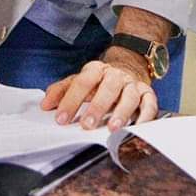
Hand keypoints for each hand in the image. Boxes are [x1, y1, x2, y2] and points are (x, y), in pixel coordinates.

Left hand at [41, 51, 157, 130]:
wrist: (129, 67)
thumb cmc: (100, 81)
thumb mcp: (79, 81)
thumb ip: (61, 91)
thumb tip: (45, 105)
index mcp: (96, 70)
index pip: (82, 82)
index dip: (71, 100)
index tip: (61, 118)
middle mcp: (115, 75)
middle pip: (107, 87)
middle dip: (97, 107)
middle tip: (87, 125)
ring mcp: (132, 84)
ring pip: (129, 96)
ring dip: (121, 113)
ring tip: (112, 128)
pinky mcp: (147, 94)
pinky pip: (150, 104)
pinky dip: (145, 117)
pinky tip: (137, 128)